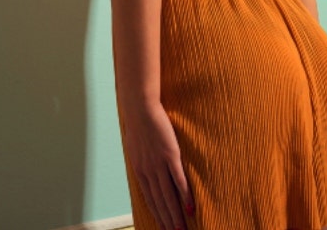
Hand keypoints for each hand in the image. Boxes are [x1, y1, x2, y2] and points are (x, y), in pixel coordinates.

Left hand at [121, 101, 194, 229]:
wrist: (139, 108)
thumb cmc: (139, 125)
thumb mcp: (136, 147)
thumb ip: (143, 161)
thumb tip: (147, 170)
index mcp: (140, 171)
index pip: (150, 199)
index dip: (157, 215)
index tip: (163, 227)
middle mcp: (148, 172)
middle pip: (160, 202)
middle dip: (167, 221)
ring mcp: (159, 164)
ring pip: (168, 196)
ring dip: (176, 215)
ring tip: (181, 229)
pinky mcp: (170, 155)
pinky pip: (178, 180)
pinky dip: (185, 195)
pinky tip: (190, 207)